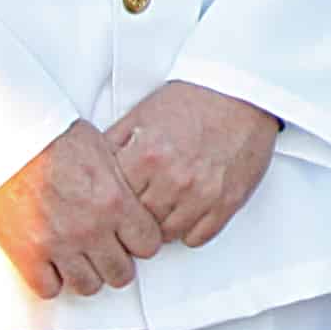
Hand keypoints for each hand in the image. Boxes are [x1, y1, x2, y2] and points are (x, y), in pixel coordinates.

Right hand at [0, 122, 163, 299]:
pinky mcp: (27, 253)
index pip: (148, 244)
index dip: (141, 243)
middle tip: (107, 253)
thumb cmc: (51, 136)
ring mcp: (59, 244)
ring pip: (88, 286)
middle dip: (117, 264)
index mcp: (115, 200)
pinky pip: (48, 289)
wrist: (7, 139)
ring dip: (86, 275)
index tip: (133, 239)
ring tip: (80, 260)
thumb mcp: (102, 149)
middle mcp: (91, 227)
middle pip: (121, 273)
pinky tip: (51, 264)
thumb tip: (134, 193)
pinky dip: (51, 280)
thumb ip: (120, 181)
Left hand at [104, 81, 282, 250]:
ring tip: (165, 208)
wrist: (241, 92)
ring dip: (163, 225)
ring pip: (167, 234)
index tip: (117, 204)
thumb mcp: (142, 114)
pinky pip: (199, 237)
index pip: (116, 204)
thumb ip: (113, 144)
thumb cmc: (193, 101)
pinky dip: (191, 230)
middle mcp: (174, 178)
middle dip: (138, 217)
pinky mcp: (228, 201)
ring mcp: (203, 193)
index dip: (114, 205)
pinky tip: (188, 212)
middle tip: (142, 207)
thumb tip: (89, 169)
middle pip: (139, 223)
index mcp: (147, 157)